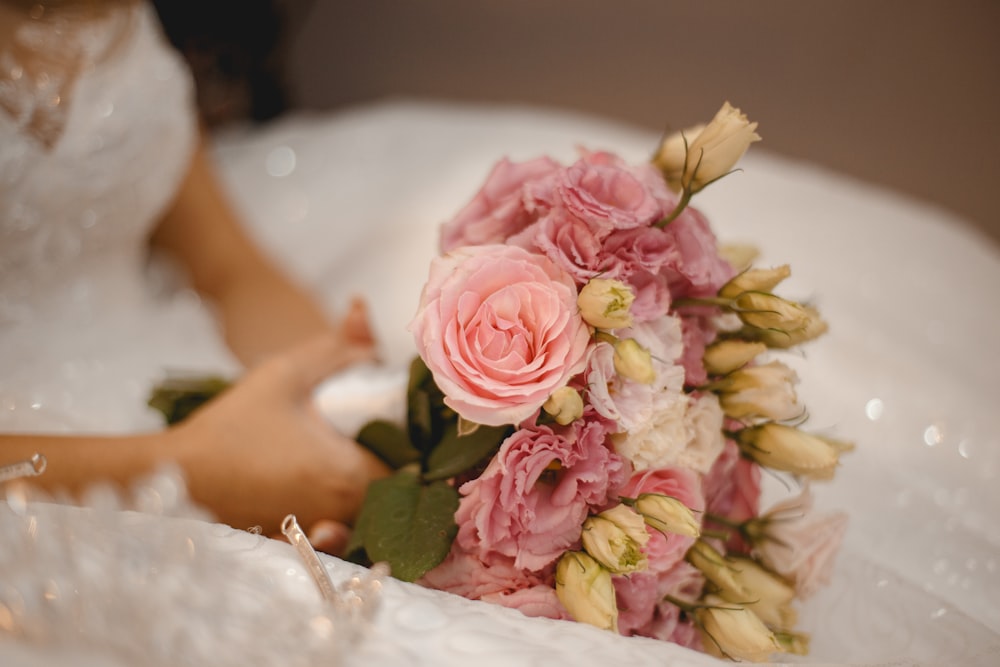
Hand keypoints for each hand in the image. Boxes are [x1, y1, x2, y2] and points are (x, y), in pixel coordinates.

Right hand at [165, 306, 389, 534]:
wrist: (176, 476)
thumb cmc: (232, 426)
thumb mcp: (285, 375)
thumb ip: (335, 347)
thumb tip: (363, 310)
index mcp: (350, 475)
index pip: (410, 462)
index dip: (406, 438)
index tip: (390, 418)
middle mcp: (345, 513)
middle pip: (393, 488)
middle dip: (390, 459)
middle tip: (369, 430)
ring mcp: (322, 534)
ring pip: (369, 510)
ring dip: (367, 485)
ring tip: (345, 453)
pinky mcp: (301, 544)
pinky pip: (341, 528)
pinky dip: (342, 512)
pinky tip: (322, 485)